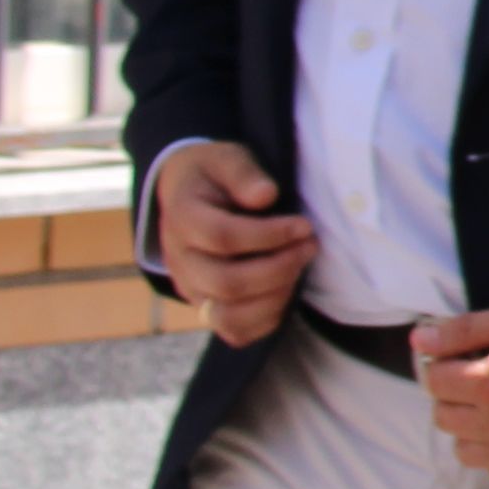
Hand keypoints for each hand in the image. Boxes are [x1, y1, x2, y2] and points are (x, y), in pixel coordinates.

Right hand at [150, 140, 313, 344]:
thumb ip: (244, 173)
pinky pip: (235, 331)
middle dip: (279, 268)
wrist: (188, 193)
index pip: (223, 237)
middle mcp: (179, 259)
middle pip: (227, 283)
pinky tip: (287, 288)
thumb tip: (265, 195)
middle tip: (309, 246)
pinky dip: (267, 318)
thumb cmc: (215, 174)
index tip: (303, 225)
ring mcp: (190, 287)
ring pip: (228, 315)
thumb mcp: (226, 157)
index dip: (269, 235)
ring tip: (300, 268)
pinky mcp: (206, 306)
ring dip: (275, 296)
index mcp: (182, 217)